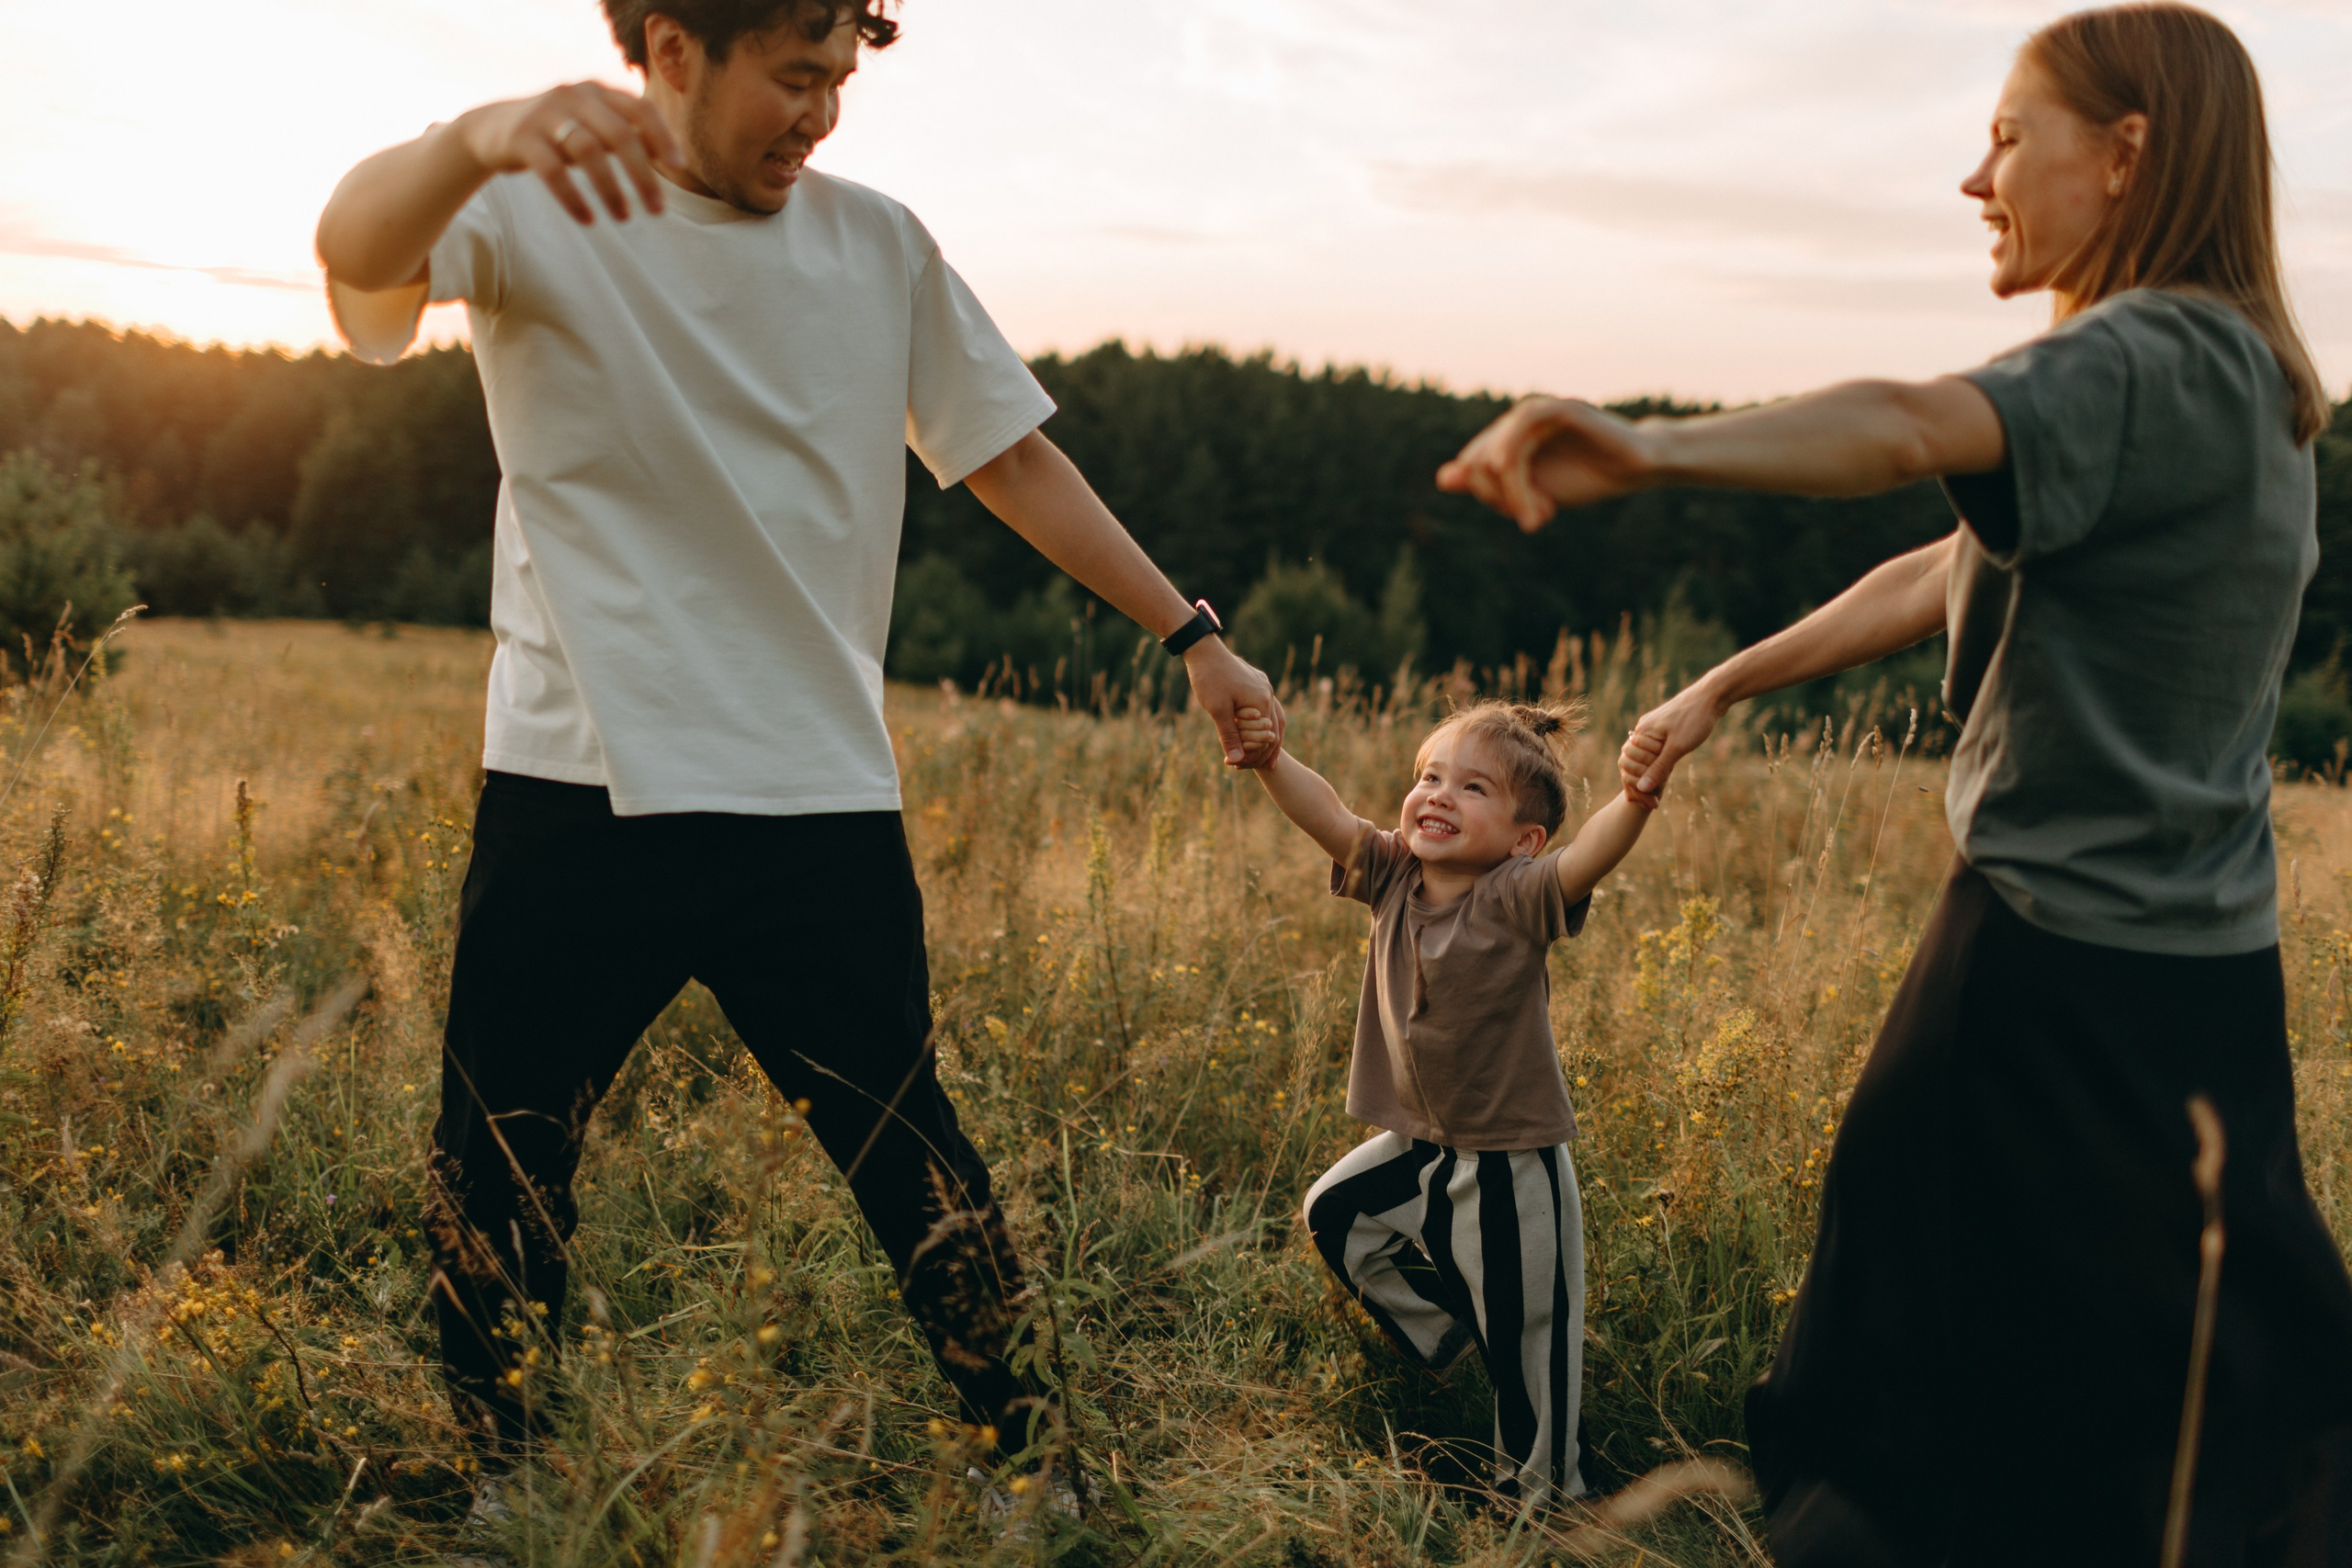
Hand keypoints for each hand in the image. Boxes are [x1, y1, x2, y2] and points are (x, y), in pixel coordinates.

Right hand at [455, 82, 686, 225]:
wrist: (492, 129)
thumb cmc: (557, 133)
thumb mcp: (593, 126)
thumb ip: (627, 135)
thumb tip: (673, 157)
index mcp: (597, 92)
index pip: (640, 109)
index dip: (662, 137)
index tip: (680, 168)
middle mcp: (574, 96)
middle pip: (619, 134)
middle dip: (642, 175)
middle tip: (658, 210)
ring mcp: (545, 114)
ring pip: (588, 151)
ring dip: (611, 190)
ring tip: (624, 218)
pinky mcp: (521, 137)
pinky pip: (551, 171)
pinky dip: (573, 198)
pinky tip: (588, 220)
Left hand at [1184, 640, 1284, 767]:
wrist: (1203, 650)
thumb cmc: (1209, 679)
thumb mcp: (1217, 710)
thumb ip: (1229, 735)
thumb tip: (1237, 759)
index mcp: (1262, 701)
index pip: (1267, 737)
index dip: (1256, 755)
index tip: (1241, 767)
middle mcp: (1267, 693)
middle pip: (1275, 729)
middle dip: (1265, 750)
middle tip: (1259, 768)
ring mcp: (1263, 686)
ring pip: (1273, 717)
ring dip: (1267, 737)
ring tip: (1263, 754)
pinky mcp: (1256, 681)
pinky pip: (1266, 706)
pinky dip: (1262, 722)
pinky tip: (1255, 729)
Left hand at [1436, 395, 1660, 530]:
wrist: (1635, 467)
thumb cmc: (1586, 476)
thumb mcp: (1532, 490)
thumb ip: (1490, 485)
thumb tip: (1444, 477)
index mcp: (1508, 440)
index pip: (1473, 470)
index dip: (1493, 499)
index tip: (1530, 518)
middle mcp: (1517, 423)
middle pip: (1478, 464)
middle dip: (1502, 500)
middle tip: (1535, 519)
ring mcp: (1539, 413)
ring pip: (1497, 453)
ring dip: (1514, 492)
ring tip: (1540, 514)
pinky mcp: (1561, 408)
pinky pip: (1523, 422)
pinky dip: (1510, 448)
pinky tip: (1505, 468)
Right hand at [1619, 678, 1729, 807]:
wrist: (1712, 695)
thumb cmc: (1694, 719)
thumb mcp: (1678, 748)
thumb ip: (1659, 768)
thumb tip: (1642, 788)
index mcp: (1642, 733)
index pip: (1630, 765)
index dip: (1640, 785)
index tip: (1654, 801)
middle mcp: (1644, 729)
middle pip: (1636, 762)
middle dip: (1645, 781)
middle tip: (1656, 799)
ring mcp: (1654, 727)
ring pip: (1647, 756)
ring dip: (1653, 772)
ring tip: (1661, 788)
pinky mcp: (1665, 726)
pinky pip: (1656, 749)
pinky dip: (1660, 761)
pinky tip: (1668, 769)